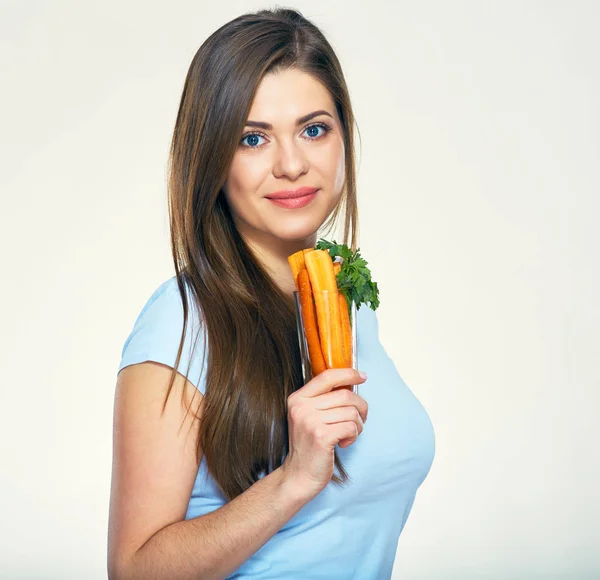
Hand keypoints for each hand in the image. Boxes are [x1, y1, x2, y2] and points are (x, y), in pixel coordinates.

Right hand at [280, 368, 368, 500]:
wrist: (298, 475)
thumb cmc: (309, 445)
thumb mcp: (309, 416)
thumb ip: (324, 400)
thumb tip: (351, 384)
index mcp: (298, 398)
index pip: (327, 376)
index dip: (348, 374)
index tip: (362, 376)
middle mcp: (301, 407)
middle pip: (345, 395)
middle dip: (360, 407)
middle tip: (360, 419)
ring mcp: (310, 421)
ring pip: (351, 412)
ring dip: (357, 425)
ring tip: (348, 434)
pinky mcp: (321, 436)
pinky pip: (351, 427)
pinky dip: (353, 436)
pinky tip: (344, 443)